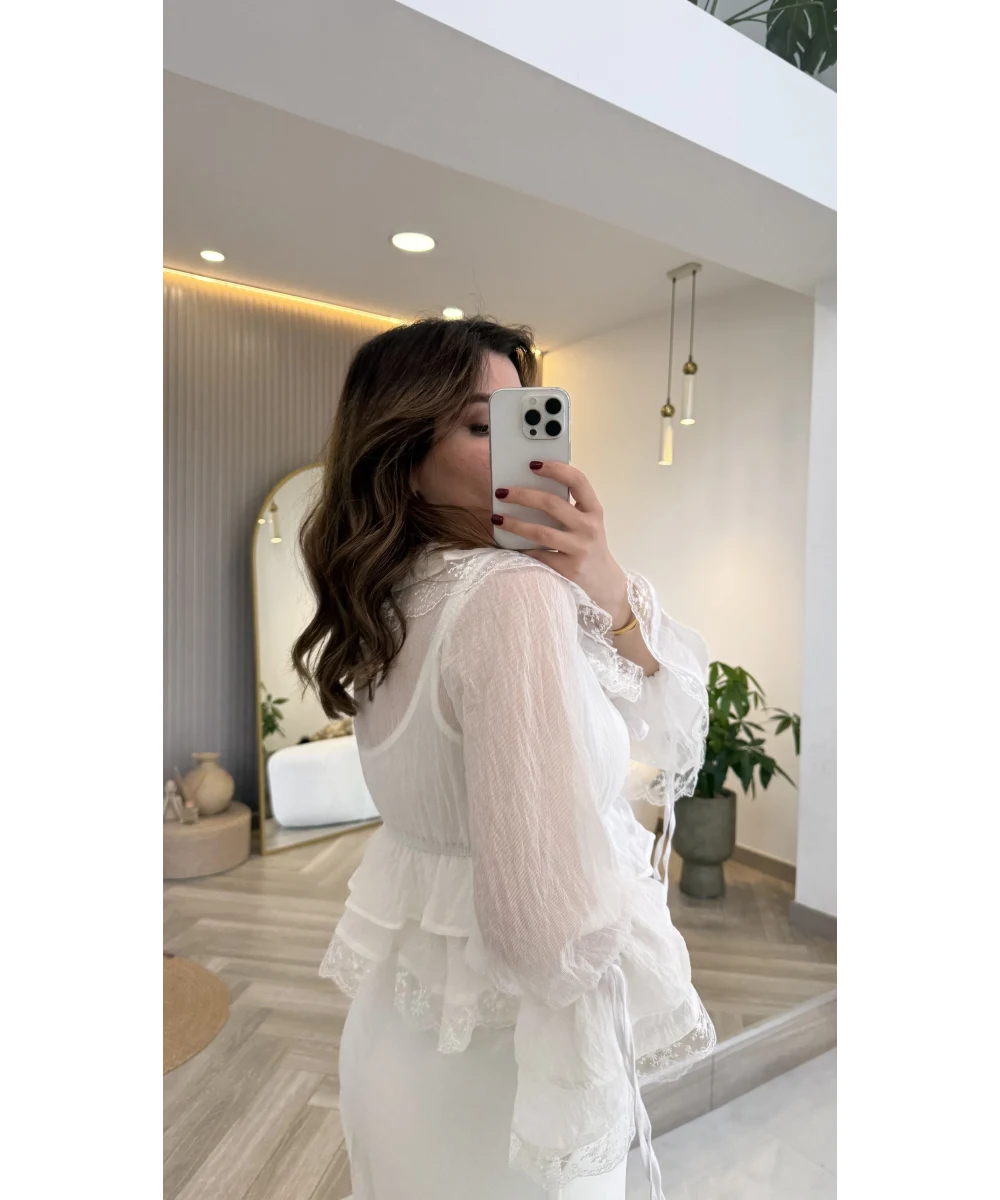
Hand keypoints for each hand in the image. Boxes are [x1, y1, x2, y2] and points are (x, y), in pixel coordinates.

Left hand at [492, 462, 630, 625]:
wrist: (605, 583)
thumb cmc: (588, 545)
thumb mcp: (586, 523)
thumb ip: (568, 506)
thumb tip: (529, 486)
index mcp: (594, 510)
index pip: (578, 481)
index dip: (556, 469)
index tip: (533, 464)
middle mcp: (589, 528)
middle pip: (552, 504)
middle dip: (523, 495)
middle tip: (502, 491)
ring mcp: (580, 549)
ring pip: (541, 532)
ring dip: (515, 524)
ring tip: (497, 517)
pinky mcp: (569, 569)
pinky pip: (538, 555)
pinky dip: (521, 549)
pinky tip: (508, 544)